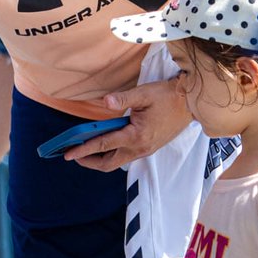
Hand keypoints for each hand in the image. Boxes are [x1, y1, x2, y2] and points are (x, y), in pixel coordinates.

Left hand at [63, 78, 191, 171]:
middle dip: (89, 161)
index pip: (103, 145)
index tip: (68, 154)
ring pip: (117, 162)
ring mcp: (145, 151)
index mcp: (136, 135)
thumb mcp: (144, 94)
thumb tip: (105, 102)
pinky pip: (125, 157)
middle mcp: (140, 148)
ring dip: (100, 159)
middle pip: (108, 163)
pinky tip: (105, 145)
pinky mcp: (148, 149)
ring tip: (86, 150)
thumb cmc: (167, 96)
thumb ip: (122, 99)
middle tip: (73, 153)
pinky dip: (111, 155)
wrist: (190, 103)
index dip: (83, 149)